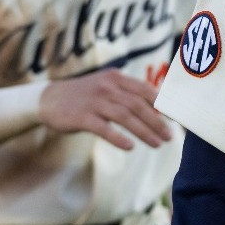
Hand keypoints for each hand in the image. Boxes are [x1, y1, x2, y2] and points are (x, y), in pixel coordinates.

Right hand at [40, 68, 170, 149]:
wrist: (48, 99)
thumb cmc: (83, 95)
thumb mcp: (106, 85)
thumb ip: (127, 92)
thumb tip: (156, 106)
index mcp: (116, 78)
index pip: (145, 90)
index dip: (162, 104)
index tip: (175, 117)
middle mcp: (107, 87)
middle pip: (137, 105)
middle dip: (156, 122)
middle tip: (169, 136)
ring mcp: (94, 101)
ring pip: (125, 117)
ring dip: (144, 131)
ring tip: (157, 144)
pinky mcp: (82, 117)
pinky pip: (104, 128)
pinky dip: (118, 137)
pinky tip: (130, 147)